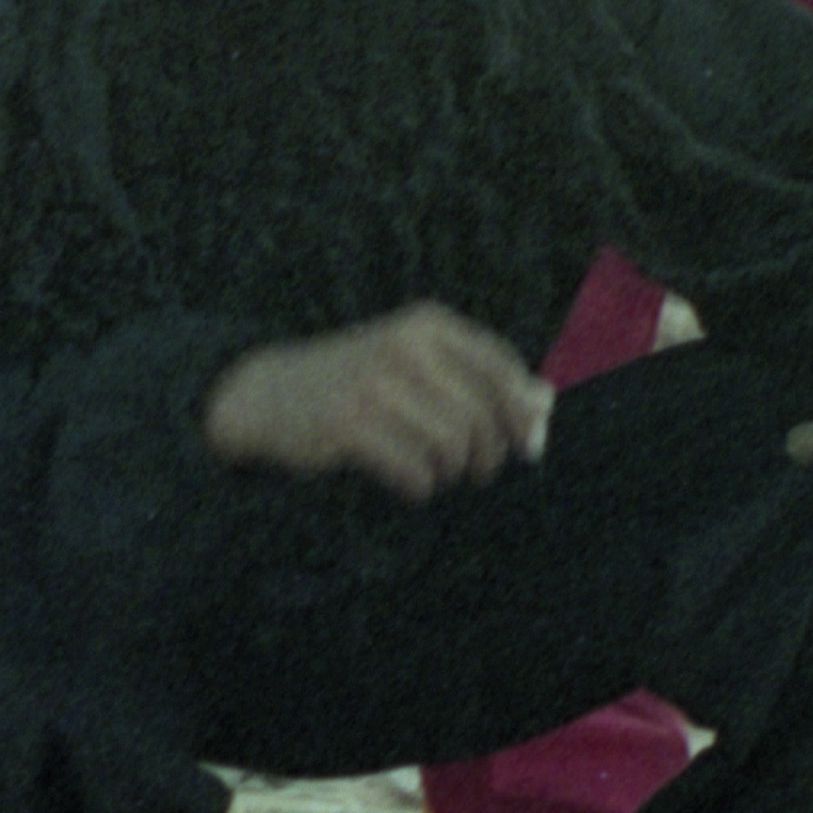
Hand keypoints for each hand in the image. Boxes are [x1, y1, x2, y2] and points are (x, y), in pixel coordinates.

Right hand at [201, 301, 550, 500]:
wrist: (267, 394)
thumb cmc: (357, 383)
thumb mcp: (415, 362)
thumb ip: (476, 377)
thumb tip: (545, 403)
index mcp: (427, 325)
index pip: (502, 368)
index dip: (523, 413)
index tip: (528, 445)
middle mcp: (405, 347)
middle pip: (482, 415)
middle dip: (490, 454)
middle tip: (476, 472)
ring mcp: (375, 385)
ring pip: (453, 446)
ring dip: (454, 473)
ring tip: (439, 473)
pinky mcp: (350, 425)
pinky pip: (416, 472)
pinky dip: (420, 487)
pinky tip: (407, 481)